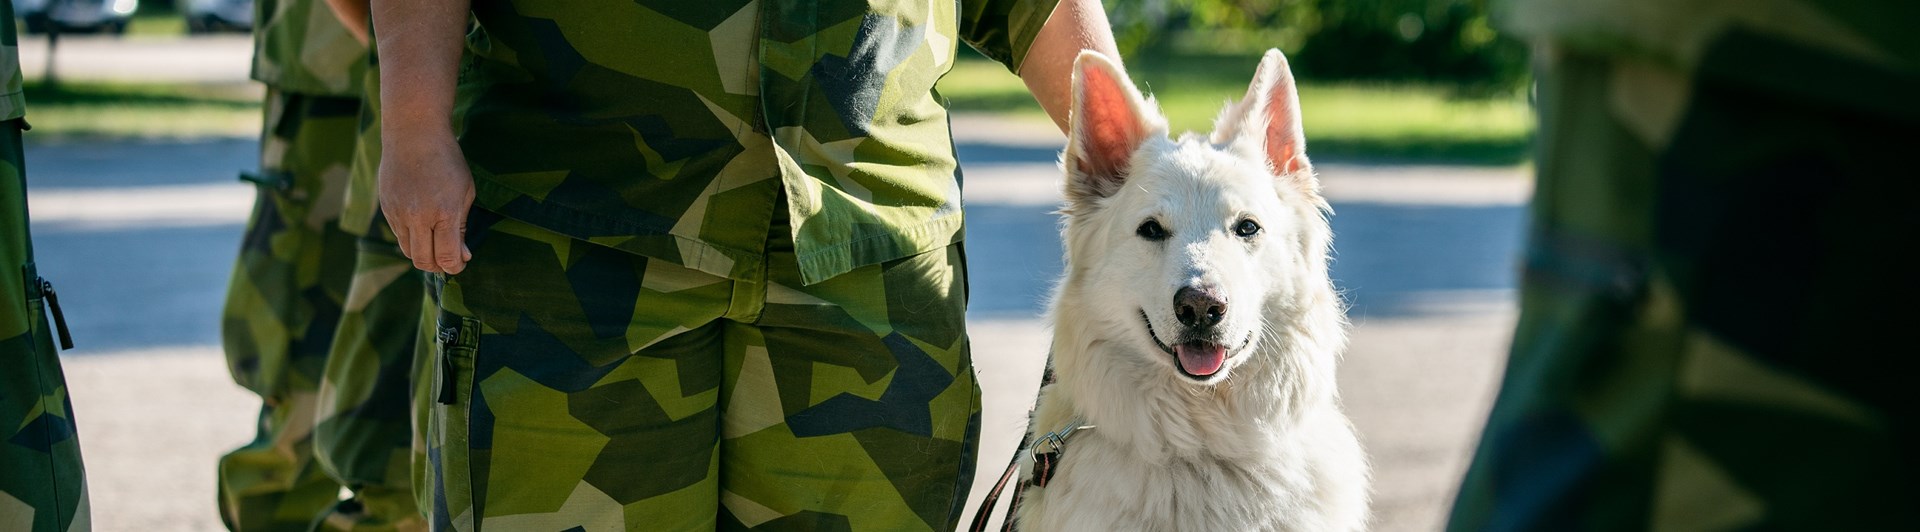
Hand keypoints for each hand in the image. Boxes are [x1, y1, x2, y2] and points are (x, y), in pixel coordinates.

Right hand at [379, 128, 474, 273]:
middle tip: (447, 258)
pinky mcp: (386, 208)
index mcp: (444, 212)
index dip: (455, 266)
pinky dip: (411, 237)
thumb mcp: (465, 191)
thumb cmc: (447, 160)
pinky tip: (422, 224)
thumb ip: (462, 227)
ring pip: (407, 250)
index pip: (446, 257)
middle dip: (437, 266)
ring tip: (435, 242)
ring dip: (422, 253)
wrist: (414, 134)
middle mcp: (418, 216)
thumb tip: (463, 256)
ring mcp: (398, 213)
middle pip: (423, 261)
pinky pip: (398, 234)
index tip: (461, 262)